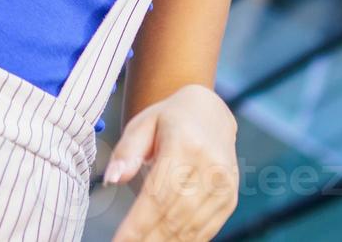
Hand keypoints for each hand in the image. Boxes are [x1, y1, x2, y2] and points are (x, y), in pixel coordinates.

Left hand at [103, 84, 239, 240]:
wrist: (210, 113)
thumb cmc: (167, 119)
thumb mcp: (142, 123)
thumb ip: (126, 151)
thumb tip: (112, 179)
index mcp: (184, 144)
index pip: (157, 194)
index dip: (137, 224)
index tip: (119, 241)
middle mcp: (209, 167)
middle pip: (174, 216)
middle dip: (147, 239)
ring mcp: (223, 185)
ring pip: (191, 228)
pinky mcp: (229, 198)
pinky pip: (207, 230)